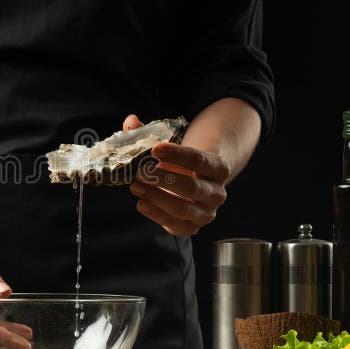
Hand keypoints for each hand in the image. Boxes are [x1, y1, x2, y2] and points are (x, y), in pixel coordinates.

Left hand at [123, 114, 229, 235]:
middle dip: (163, 179)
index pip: (199, 160)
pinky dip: (156, 214)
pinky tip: (141, 203)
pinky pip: (174, 224)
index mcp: (219, 167)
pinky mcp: (193, 227)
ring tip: (135, 186)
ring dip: (156, 197)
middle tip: (140, 172)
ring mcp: (206, 212)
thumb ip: (151, 133)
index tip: (155, 149)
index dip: (177, 154)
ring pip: (182, 208)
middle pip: (191, 187)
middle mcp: (217, 192)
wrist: (200, 182)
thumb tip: (131, 121)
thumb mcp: (175, 146)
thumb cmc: (184, 162)